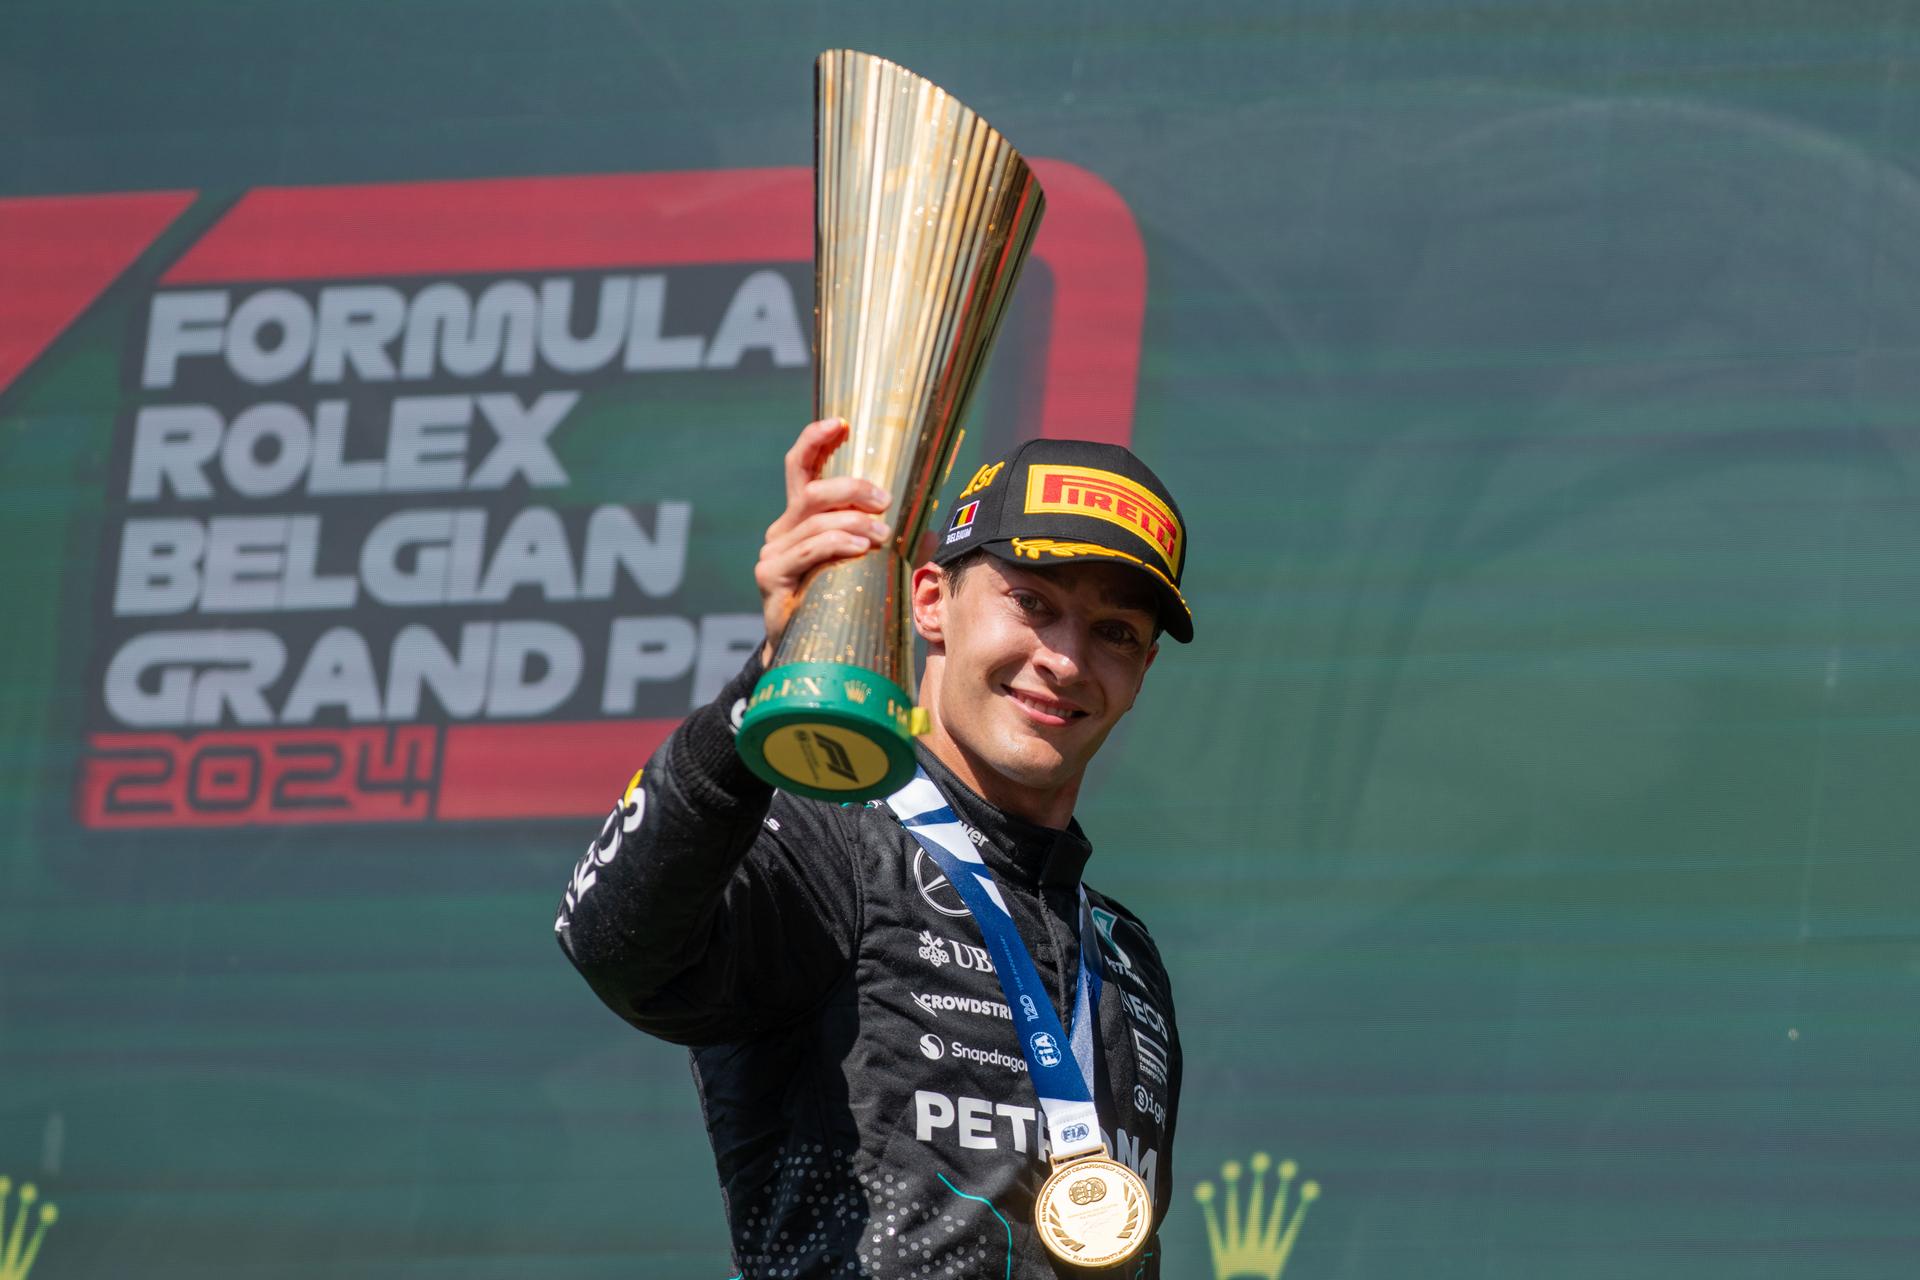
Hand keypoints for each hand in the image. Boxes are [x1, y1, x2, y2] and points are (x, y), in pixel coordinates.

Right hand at [755, 419, 891, 662]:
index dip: (817, 440)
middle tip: (886, 500)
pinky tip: (860, 548)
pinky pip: (808, 549)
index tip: (841, 423)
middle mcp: (783, 529)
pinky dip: (836, 544)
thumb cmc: (842, 606)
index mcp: (802, 518)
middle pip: (812, 489)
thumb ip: (893, 546)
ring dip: (854, 521)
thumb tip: (930, 532)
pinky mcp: (771, 576)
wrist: (809, 656)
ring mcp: (774, 552)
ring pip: (815, 520)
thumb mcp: (870, 568)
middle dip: (851, 487)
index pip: (802, 467)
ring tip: (882, 535)